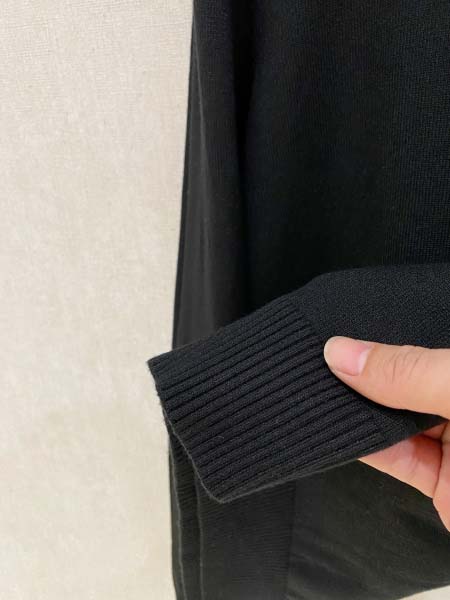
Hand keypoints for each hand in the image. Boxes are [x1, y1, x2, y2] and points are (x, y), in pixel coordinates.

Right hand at [323, 336, 449, 530]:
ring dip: (358, 412)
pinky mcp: (444, 484)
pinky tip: (337, 430)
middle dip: (364, 372)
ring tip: (316, 390)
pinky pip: (398, 459)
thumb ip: (408, 372)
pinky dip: (366, 447)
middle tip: (317, 356)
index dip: (382, 332)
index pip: (420, 340)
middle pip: (404, 380)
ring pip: (395, 421)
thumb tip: (340, 352)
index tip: (337, 327)